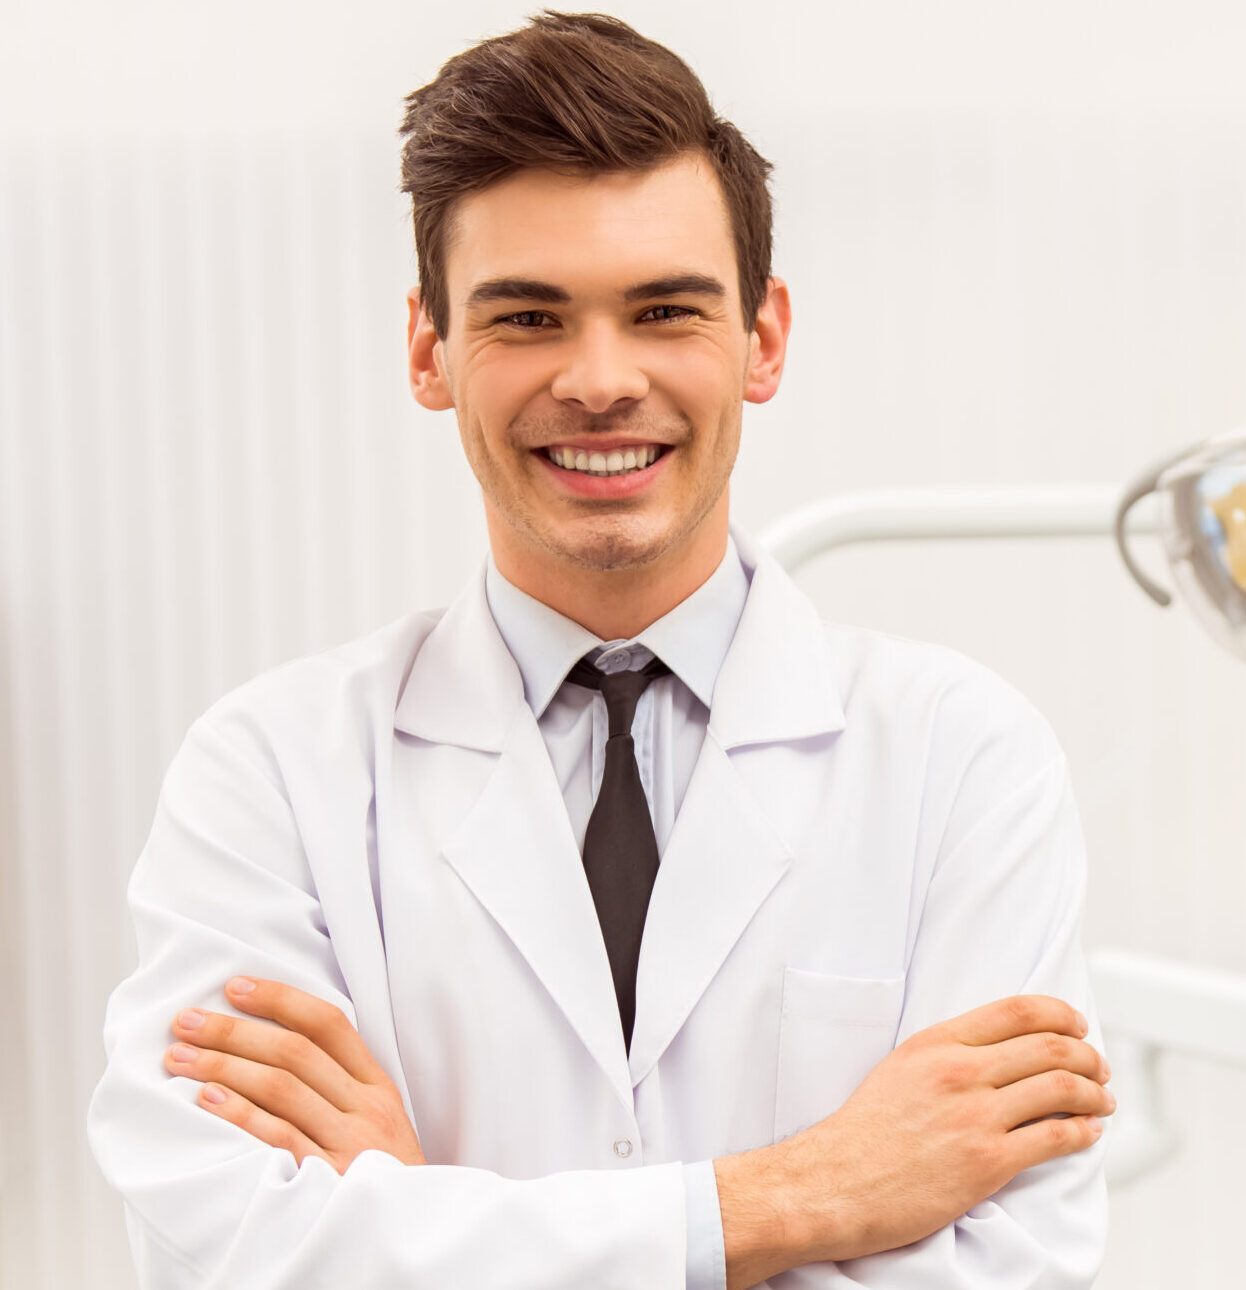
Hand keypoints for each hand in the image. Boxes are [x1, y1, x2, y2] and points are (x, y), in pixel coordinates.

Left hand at [165, 976, 425, 1173]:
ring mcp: (349, 1145)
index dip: (280, 999)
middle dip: (235, 1030)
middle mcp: (366, 1109)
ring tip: (180, 1058)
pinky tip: (207, 1100)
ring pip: (282, 1089)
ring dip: (223, 1067)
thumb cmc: (380, 1177)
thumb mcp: (378, 1123)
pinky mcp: (327, 1182)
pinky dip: (241, 1115)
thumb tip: (272, 1043)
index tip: (235, 986)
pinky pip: (278, 1139)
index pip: (328, 1024)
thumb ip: (340, 1085)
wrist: (410, 1235)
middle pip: (295, 1052)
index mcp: (377, 1087)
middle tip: (187, 1021)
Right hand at [716, 994, 1114, 1288]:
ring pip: (1060, 1089)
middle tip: (1098, 1068)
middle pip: (1049, 1047)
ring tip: (1102, 1101)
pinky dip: (1083, 1132)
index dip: (1059, 1014)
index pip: (1016, 1011)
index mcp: (937, 1043)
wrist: (835, 1181)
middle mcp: (960, 1071)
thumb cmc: (862, 1132)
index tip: (1077, 1024)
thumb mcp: (899, 1068)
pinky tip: (1089, 1133)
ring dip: (1094, 1094)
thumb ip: (945, 1054)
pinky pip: (1055, 1138)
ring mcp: (976, 1115)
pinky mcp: (987, 1161)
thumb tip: (994, 1053)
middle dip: (1086, 1056)